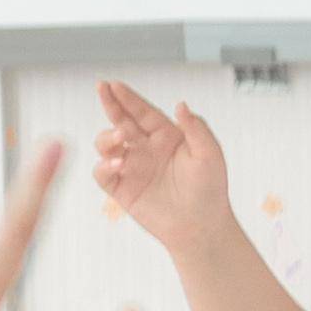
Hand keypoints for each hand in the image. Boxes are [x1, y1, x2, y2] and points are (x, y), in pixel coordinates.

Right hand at [89, 82, 236, 253]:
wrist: (201, 226)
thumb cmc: (209, 190)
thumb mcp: (210, 154)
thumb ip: (196, 128)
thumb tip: (181, 104)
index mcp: (166, 136)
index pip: (143, 112)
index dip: (128, 98)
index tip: (114, 84)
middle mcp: (146, 148)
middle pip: (121, 121)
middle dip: (110, 104)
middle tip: (101, 88)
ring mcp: (132, 167)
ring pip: (106, 144)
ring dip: (107, 137)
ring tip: (120, 138)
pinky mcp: (122, 188)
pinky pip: (102, 173)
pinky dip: (104, 166)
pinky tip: (118, 164)